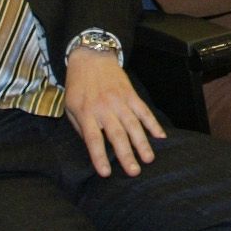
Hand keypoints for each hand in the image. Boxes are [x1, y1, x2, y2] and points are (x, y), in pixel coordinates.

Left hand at [63, 50, 164, 178]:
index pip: (93, 139)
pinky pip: (144, 111)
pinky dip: (153, 123)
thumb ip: (80, 127)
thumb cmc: (78, 85)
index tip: (106, 173)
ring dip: (142, 143)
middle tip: (134, 171)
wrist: (91, 57)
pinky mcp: (131, 94)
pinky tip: (160, 136)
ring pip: (133, 124)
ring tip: (148, 158)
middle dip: (126, 154)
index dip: (99, 156)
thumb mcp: (70, 106)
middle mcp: (104, 108)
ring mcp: (120, 101)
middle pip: (116, 134)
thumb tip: (92, 146)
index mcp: (86, 112)